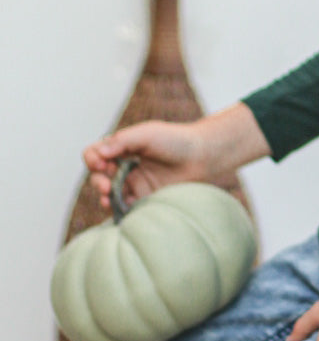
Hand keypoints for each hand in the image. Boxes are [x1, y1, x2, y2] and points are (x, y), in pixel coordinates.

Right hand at [82, 103, 269, 210]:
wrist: (203, 157)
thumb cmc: (176, 140)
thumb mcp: (146, 134)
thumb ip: (121, 141)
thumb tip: (98, 153)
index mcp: (124, 147)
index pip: (97, 153)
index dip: (93, 159)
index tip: (101, 163)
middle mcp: (127, 166)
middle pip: (99, 175)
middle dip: (97, 180)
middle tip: (106, 185)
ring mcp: (136, 183)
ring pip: (110, 193)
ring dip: (104, 196)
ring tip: (107, 198)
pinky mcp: (146, 198)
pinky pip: (126, 206)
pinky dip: (118, 207)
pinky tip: (118, 207)